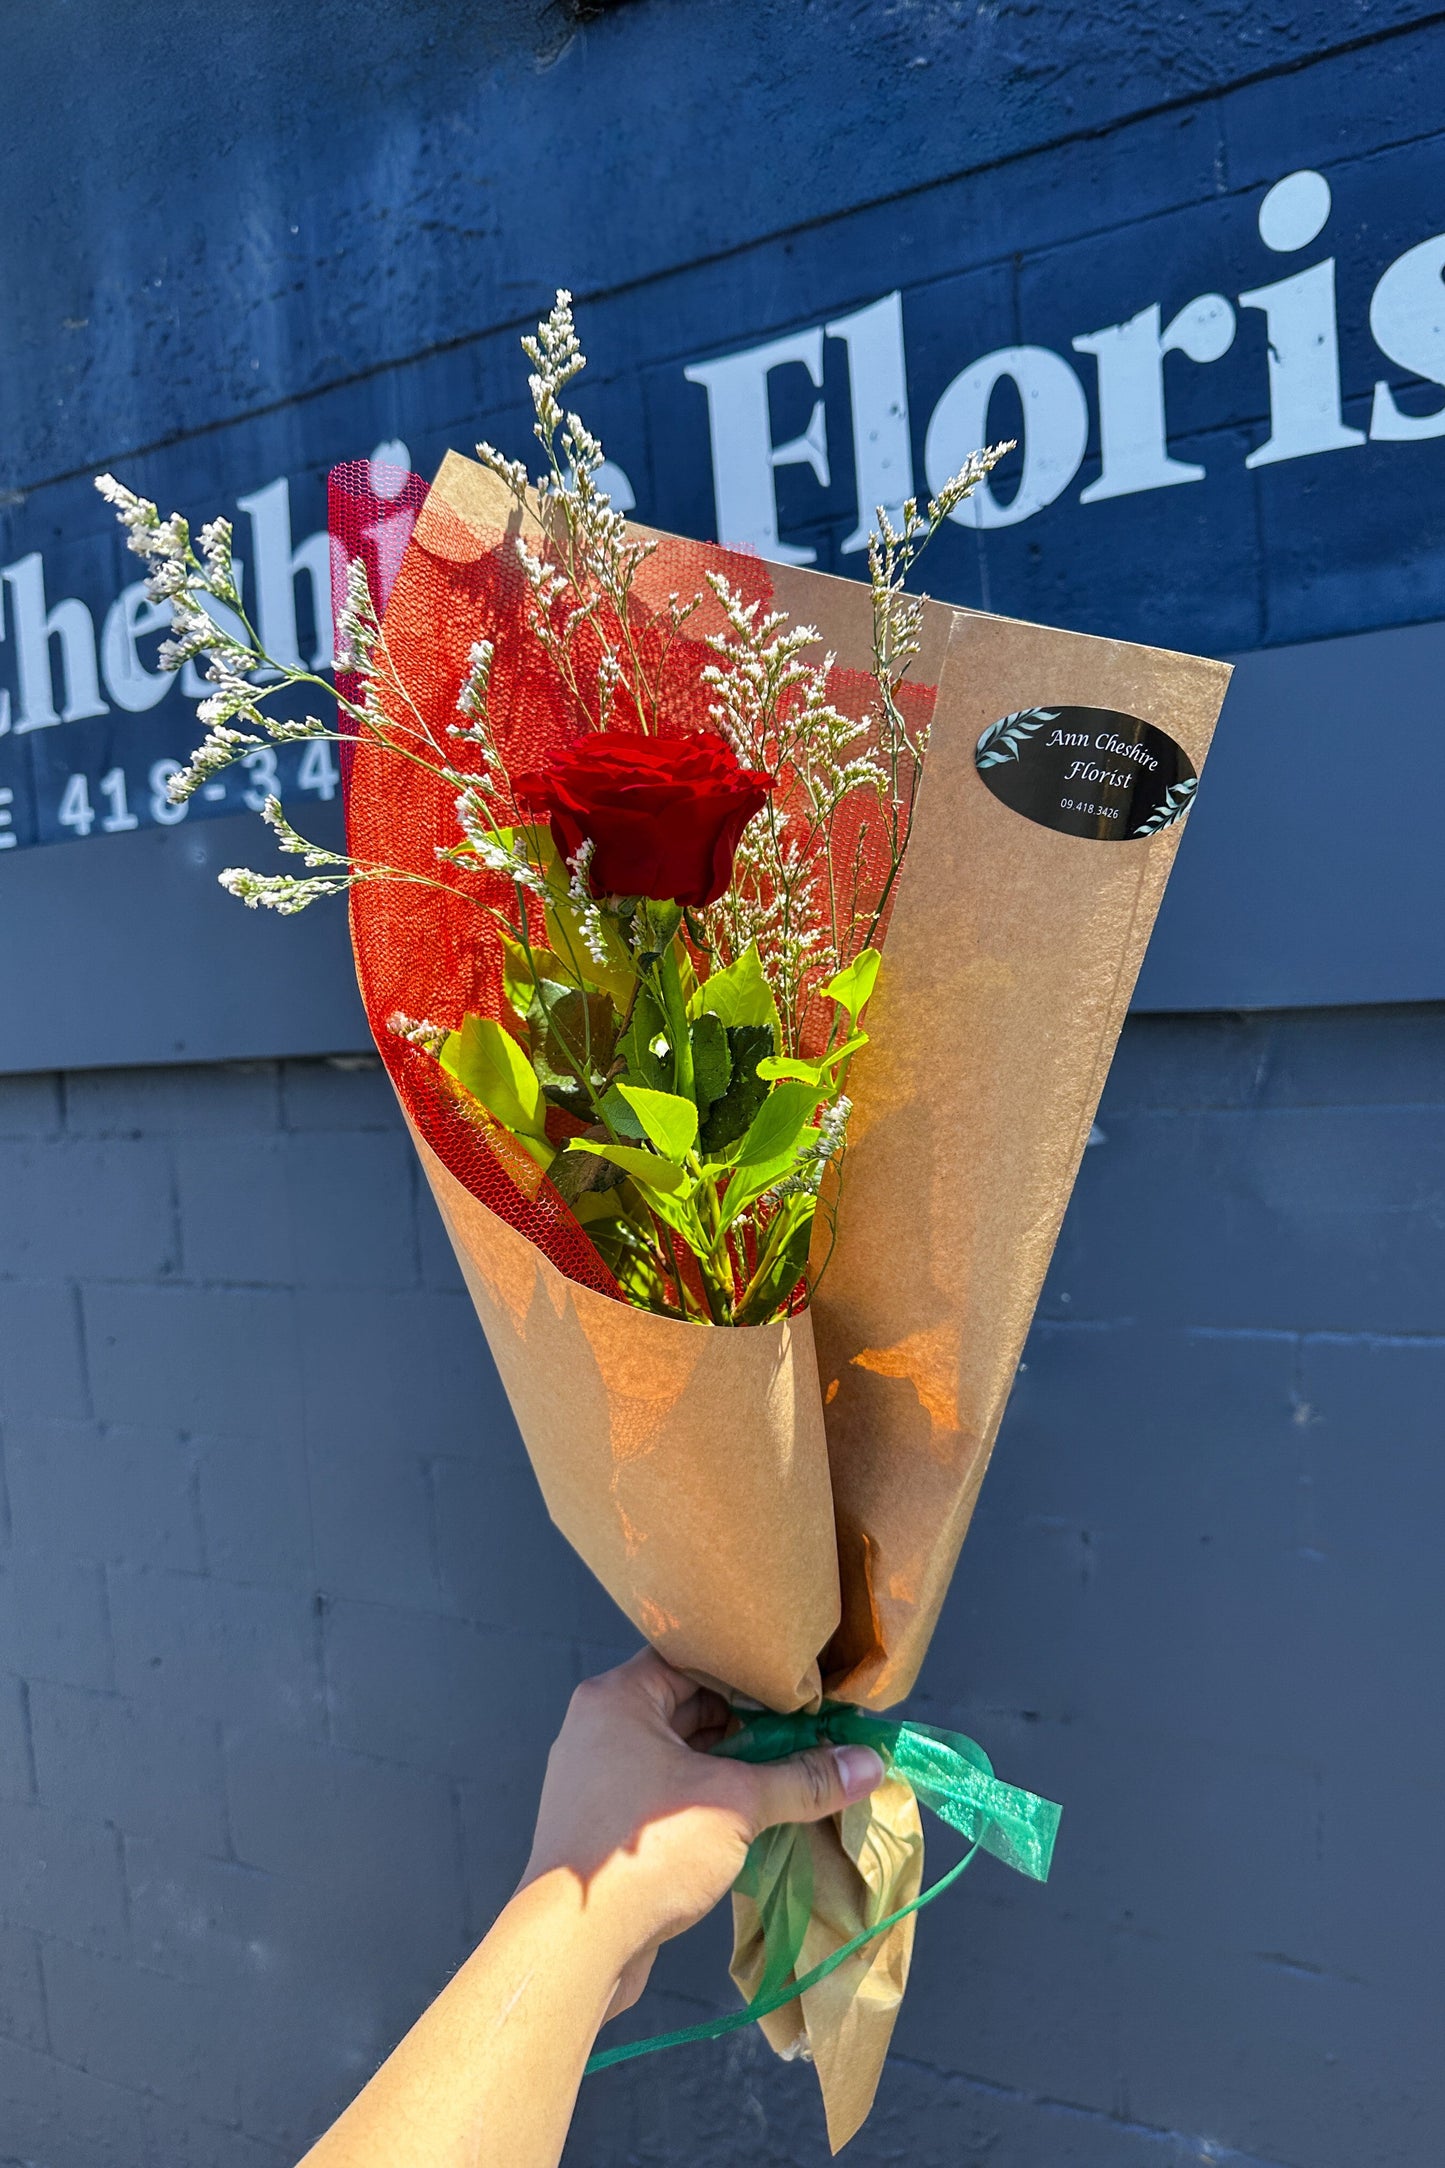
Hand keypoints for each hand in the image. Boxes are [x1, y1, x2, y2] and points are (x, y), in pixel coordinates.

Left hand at [519, 1648, 883, 2017]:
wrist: (575, 1945)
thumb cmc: (648, 1853)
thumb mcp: (736, 1804)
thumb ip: (802, 1780)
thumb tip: (868, 1763)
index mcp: (619, 1698)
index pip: (693, 1659)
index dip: (749, 1671)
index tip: (801, 1687)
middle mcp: (602, 1728)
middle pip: (689, 1708)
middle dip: (750, 1726)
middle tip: (809, 1733)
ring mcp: (599, 1779)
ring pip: (680, 1757)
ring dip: (732, 1768)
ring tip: (792, 1774)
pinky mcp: (604, 1827)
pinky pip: (666, 1796)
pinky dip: (707, 1800)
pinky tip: (754, 1817)